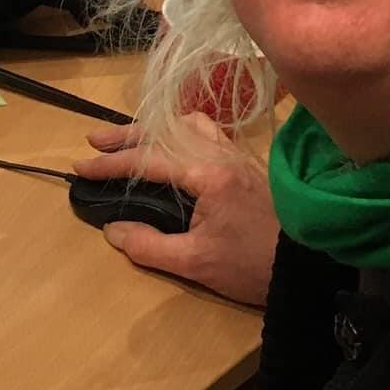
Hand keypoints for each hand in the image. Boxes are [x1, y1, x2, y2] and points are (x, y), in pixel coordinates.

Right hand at [73, 113, 277, 306]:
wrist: (308, 263)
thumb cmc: (253, 265)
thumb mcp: (196, 263)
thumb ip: (150, 245)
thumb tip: (113, 230)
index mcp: (208, 173)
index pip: (149, 159)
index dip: (111, 164)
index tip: (81, 168)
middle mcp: (222, 153)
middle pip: (166, 132)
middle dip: (127, 136)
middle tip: (94, 142)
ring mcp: (237, 155)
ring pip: (189, 125)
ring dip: (156, 128)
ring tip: (132, 139)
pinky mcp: (246, 163)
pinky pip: (207, 133)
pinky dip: (181, 132)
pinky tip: (174, 145)